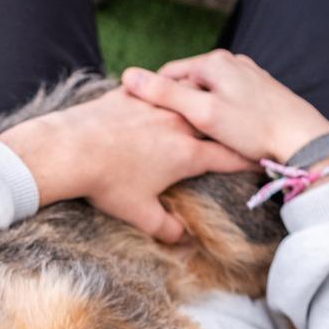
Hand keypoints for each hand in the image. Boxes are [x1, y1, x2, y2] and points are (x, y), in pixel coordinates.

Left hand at [0, 86, 252, 242]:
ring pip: (188, 97)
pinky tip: (163, 91)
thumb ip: (166, 228)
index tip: (259, 158)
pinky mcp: (130, 93)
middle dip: (227, 126)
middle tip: (238, 127)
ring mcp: (154, 105)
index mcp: (186, 154)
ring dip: (198, 101)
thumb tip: (184, 240)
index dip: (246, 159)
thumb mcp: (139, 214)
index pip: (227, 156)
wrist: (69, 150)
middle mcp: (177, 124)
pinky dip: (164, 91)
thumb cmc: (106, 183)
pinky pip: (156, 88)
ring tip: (207, 101)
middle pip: (213, 122)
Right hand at [121, 50, 328, 164]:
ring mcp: (245, 74)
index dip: (152, 101)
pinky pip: (224, 99)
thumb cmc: (253, 129)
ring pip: (205, 92)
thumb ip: (166, 95)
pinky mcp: (257, 90)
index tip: (146, 127)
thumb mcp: (203, 113)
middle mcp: (230, 61)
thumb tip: (129, 76)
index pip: (167, 75)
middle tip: (167, 137)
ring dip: (194, 112)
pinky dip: (214, 114)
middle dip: (174, 107)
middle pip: (187, 83)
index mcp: (213, 62)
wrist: (302, 139)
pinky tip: (217, 135)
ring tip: (191, 139)